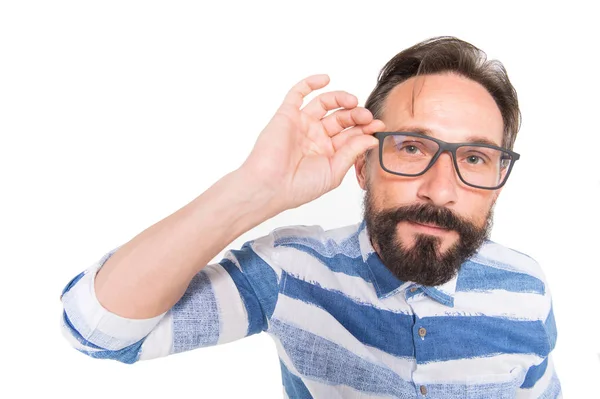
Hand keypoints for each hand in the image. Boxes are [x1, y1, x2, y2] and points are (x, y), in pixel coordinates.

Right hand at [239, 74, 384, 210]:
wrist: (270, 186)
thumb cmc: (298, 187)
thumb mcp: (333, 172)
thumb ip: (351, 152)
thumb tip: (371, 138)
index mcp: (328, 153)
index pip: (352, 135)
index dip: (366, 129)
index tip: (378, 126)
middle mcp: (316, 137)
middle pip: (342, 118)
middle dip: (357, 115)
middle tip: (366, 117)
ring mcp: (302, 124)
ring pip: (325, 103)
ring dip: (342, 99)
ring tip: (353, 102)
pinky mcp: (287, 115)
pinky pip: (298, 93)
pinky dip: (311, 83)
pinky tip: (326, 79)